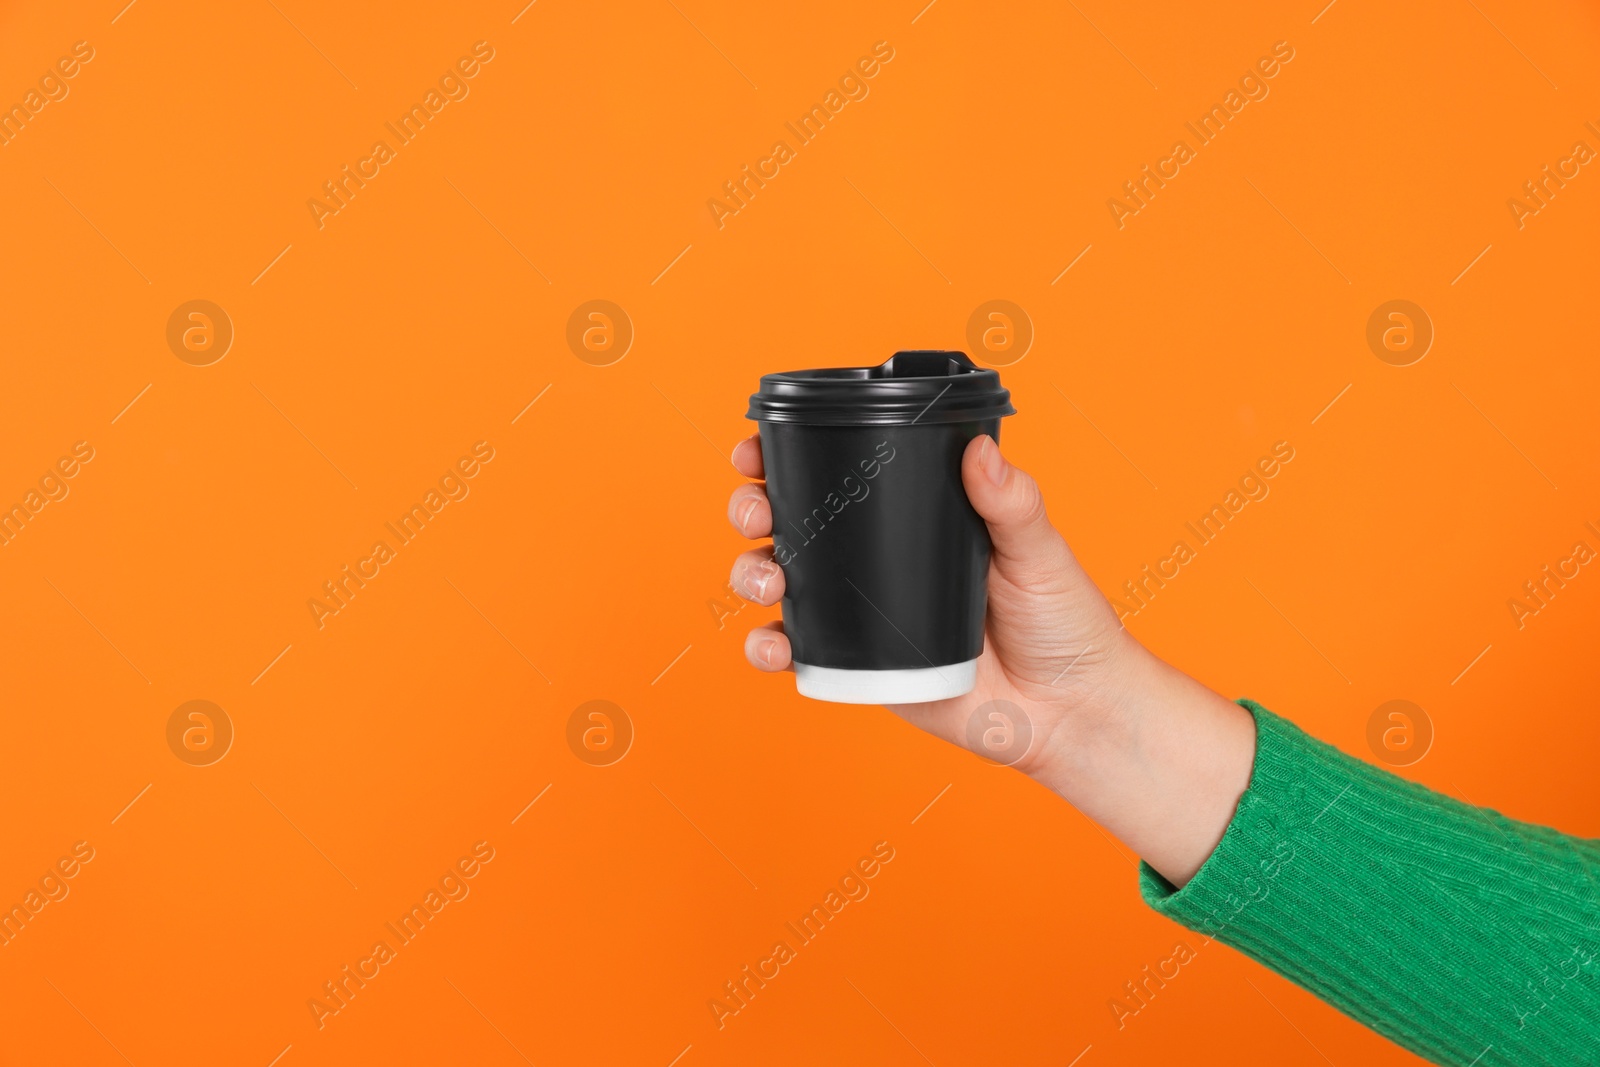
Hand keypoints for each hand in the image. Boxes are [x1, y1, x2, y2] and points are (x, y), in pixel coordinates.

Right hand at [727, 432, 1255, 884]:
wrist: (1071, 713)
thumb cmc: (1065, 624)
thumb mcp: (1038, 552)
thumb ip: (1012, 503)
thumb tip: (982, 452)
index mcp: (912, 516)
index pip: (838, 473)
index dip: (784, 458)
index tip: (756, 450)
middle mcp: (876, 560)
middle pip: (791, 521)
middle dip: (754, 509)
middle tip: (757, 513)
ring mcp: (862, 614)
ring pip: (781, 582)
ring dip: (751, 573)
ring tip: (768, 578)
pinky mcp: (860, 668)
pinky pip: (799, 653)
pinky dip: (769, 647)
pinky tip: (773, 645)